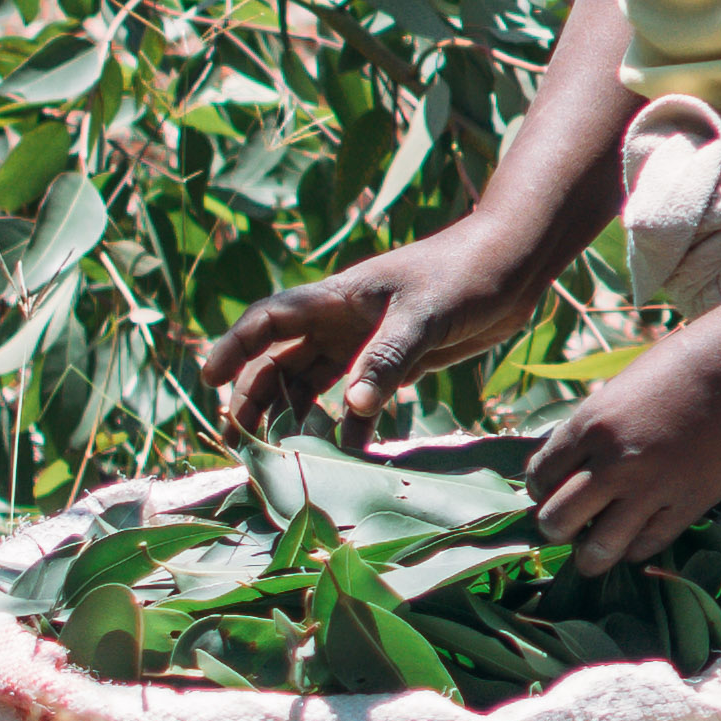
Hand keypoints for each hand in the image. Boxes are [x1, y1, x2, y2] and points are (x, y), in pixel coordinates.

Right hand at [202, 212, 561, 437]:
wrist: (513, 267)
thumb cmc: (464, 275)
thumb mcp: (425, 314)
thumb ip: (388, 359)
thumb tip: (354, 409)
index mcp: (336, 299)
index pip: (269, 320)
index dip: (235, 346)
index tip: (206, 378)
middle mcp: (340, 322)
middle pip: (279, 359)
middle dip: (253, 394)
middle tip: (234, 437)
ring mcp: (364, 343)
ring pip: (311, 382)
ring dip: (291, 413)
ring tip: (273, 452)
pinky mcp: (394, 363)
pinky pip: (357, 399)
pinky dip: (347, 424)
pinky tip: (343, 453)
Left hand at [518, 303, 720, 568]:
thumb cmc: (690, 361)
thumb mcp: (624, 386)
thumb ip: (596, 427)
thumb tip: (574, 463)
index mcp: (592, 422)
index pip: (538, 475)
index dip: (540, 487)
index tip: (551, 488)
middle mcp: (614, 462)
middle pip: (554, 521)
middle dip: (556, 527)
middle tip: (569, 523)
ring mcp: (652, 489)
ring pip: (596, 550)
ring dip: (589, 555)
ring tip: (594, 550)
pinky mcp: (688, 507)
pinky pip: (645, 547)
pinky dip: (635, 548)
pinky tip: (637, 536)